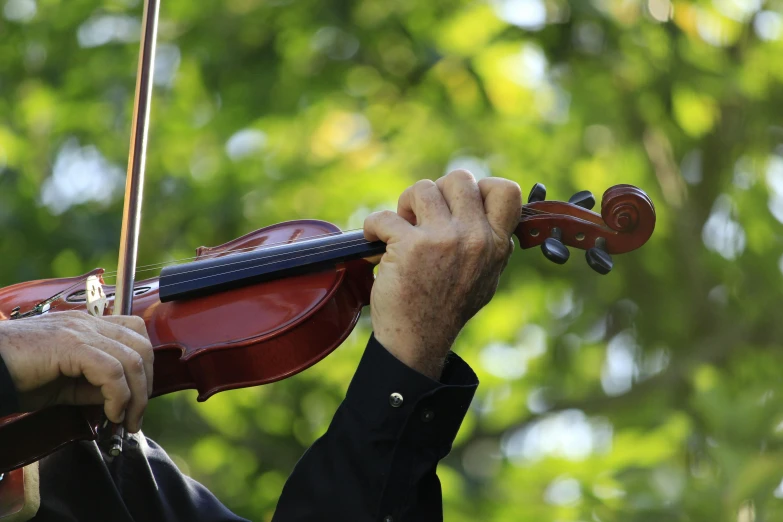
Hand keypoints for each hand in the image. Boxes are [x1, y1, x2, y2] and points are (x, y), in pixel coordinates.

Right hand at [0, 311, 152, 431]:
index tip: (139, 398)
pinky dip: (118, 395)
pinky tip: (110, 413)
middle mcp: (88, 323)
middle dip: (147, 384)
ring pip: (132, 358)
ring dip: (136, 396)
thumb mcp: (66, 384)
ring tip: (125, 420)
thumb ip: (95, 386)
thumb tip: (122, 400)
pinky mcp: (69, 345)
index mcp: (89, 326)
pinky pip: (111, 370)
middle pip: (141, 346)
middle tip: (136, 415)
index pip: (136, 334)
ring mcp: (80, 331)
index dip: (146, 366)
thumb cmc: (19, 376)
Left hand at [364, 170, 521, 378]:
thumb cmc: (447, 309)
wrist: (418, 340)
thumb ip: (490, 245)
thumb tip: (485, 211)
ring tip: (401, 226)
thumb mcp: (486, 278)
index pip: (506, 190)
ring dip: (406, 204)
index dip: (481, 186)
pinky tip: (375, 239)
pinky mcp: (409, 245)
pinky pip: (385, 216)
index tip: (461, 202)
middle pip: (459, 179)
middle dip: (437, 191)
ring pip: (423, 189)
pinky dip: (373, 225)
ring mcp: (442, 239)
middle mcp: (474, 238)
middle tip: (424, 214)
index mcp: (495, 244)